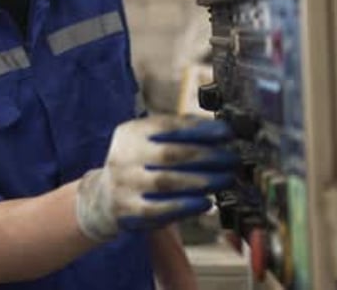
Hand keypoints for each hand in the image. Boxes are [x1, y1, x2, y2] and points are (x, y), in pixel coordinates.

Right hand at [75, 115, 236, 241]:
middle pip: (169, 154)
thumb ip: (179, 132)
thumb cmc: (139, 164)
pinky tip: (206, 202)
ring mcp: (123, 184)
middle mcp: (123, 156)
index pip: (167, 127)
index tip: (226, 133)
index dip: (199, 130)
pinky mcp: (127, 210)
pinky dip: (186, 206)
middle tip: (232, 159)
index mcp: (131, 132)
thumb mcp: (149, 141)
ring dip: (201, 181)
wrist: (104, 197)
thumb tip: (218, 129)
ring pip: (165, 182)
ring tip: (226, 179)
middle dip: (206, 156)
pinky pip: (159, 209)